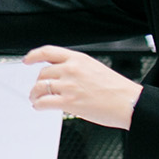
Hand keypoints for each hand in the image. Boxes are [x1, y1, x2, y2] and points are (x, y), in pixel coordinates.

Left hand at [23, 45, 142, 129]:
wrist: (131, 103)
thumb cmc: (117, 89)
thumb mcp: (94, 68)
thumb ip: (75, 68)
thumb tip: (59, 73)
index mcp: (78, 59)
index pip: (48, 52)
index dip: (33, 56)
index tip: (27, 60)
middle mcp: (71, 69)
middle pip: (42, 73)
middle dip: (38, 83)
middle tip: (38, 90)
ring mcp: (69, 85)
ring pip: (39, 87)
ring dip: (35, 95)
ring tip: (37, 99)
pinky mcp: (69, 102)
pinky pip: (43, 102)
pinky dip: (38, 105)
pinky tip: (39, 107)